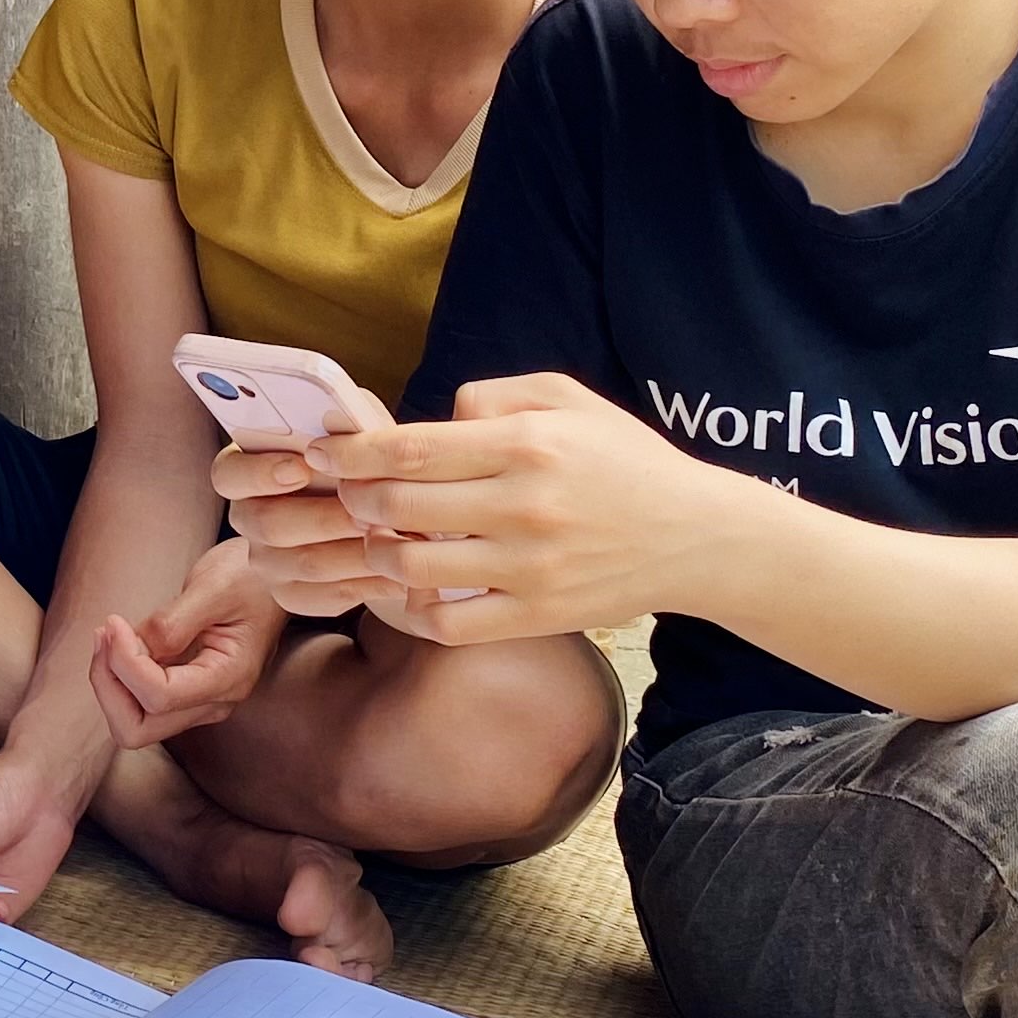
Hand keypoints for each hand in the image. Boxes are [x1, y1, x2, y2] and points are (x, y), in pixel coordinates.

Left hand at [89, 540, 282, 746]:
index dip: (124, 663)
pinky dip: (119, 676)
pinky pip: (140, 702)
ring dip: (111, 682)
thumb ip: (171, 624)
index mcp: (228, 679)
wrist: (276, 575)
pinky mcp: (186, 689)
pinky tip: (120, 639)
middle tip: (106, 634)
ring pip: (134, 721)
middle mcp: (215, 701)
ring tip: (109, 634)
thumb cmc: (252, 575)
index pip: (159, 697)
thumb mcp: (213, 587)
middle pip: (138, 728)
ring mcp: (200, 700)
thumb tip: (130, 649)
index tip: (114, 622)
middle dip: (109, 685)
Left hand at [215, 371, 752, 639]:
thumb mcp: (567, 399)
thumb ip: (492, 395)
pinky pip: (446, 622)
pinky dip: (414, 608)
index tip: (320, 453)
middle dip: (356, 500)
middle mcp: (521, 505)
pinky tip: (415, 588)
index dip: (350, 452)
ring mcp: (527, 566)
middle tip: (345, 497)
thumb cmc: (624, 461)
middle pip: (398, 505)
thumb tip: (433, 418)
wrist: (696, 536)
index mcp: (525, 444)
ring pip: (411, 565)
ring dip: (380, 552)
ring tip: (384, 540)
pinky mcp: (536, 615)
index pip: (409, 448)